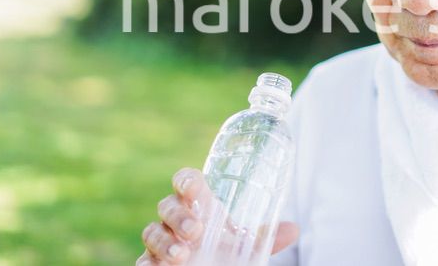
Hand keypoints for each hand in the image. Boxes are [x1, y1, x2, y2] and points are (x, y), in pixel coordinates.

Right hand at [137, 167, 299, 264]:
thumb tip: (294, 229)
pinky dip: (148, 262)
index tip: (193, 186)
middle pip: (167, 205)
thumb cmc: (225, 250)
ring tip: (182, 255)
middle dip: (178, 215)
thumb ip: (266, 237)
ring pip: (151, 231)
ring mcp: (162, 240)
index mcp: (199, 204)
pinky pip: (142, 259)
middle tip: (195, 230)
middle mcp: (176, 219)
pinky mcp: (152, 262)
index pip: (186, 181)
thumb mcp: (245, 244)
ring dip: (164, 241)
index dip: (186, 180)